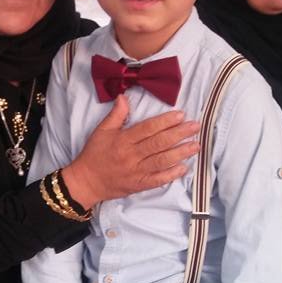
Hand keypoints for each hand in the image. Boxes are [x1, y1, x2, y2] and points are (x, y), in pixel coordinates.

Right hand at [62, 95, 199, 208]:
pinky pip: (157, 180)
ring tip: (195, 145)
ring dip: (180, 153)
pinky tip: (184, 168)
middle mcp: (131, 155)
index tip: (180, 115)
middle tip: (195, 127)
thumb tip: (124, 97)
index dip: (165, 121)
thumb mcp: (102, 131)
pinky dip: (171, 175)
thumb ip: (116, 115)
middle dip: (179, 134)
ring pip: (161, 161)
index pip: (148, 129)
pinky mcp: (138, 185)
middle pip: (158, 143)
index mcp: (123, 140)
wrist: (86, 182)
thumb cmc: (94, 154)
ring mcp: (136, 172)